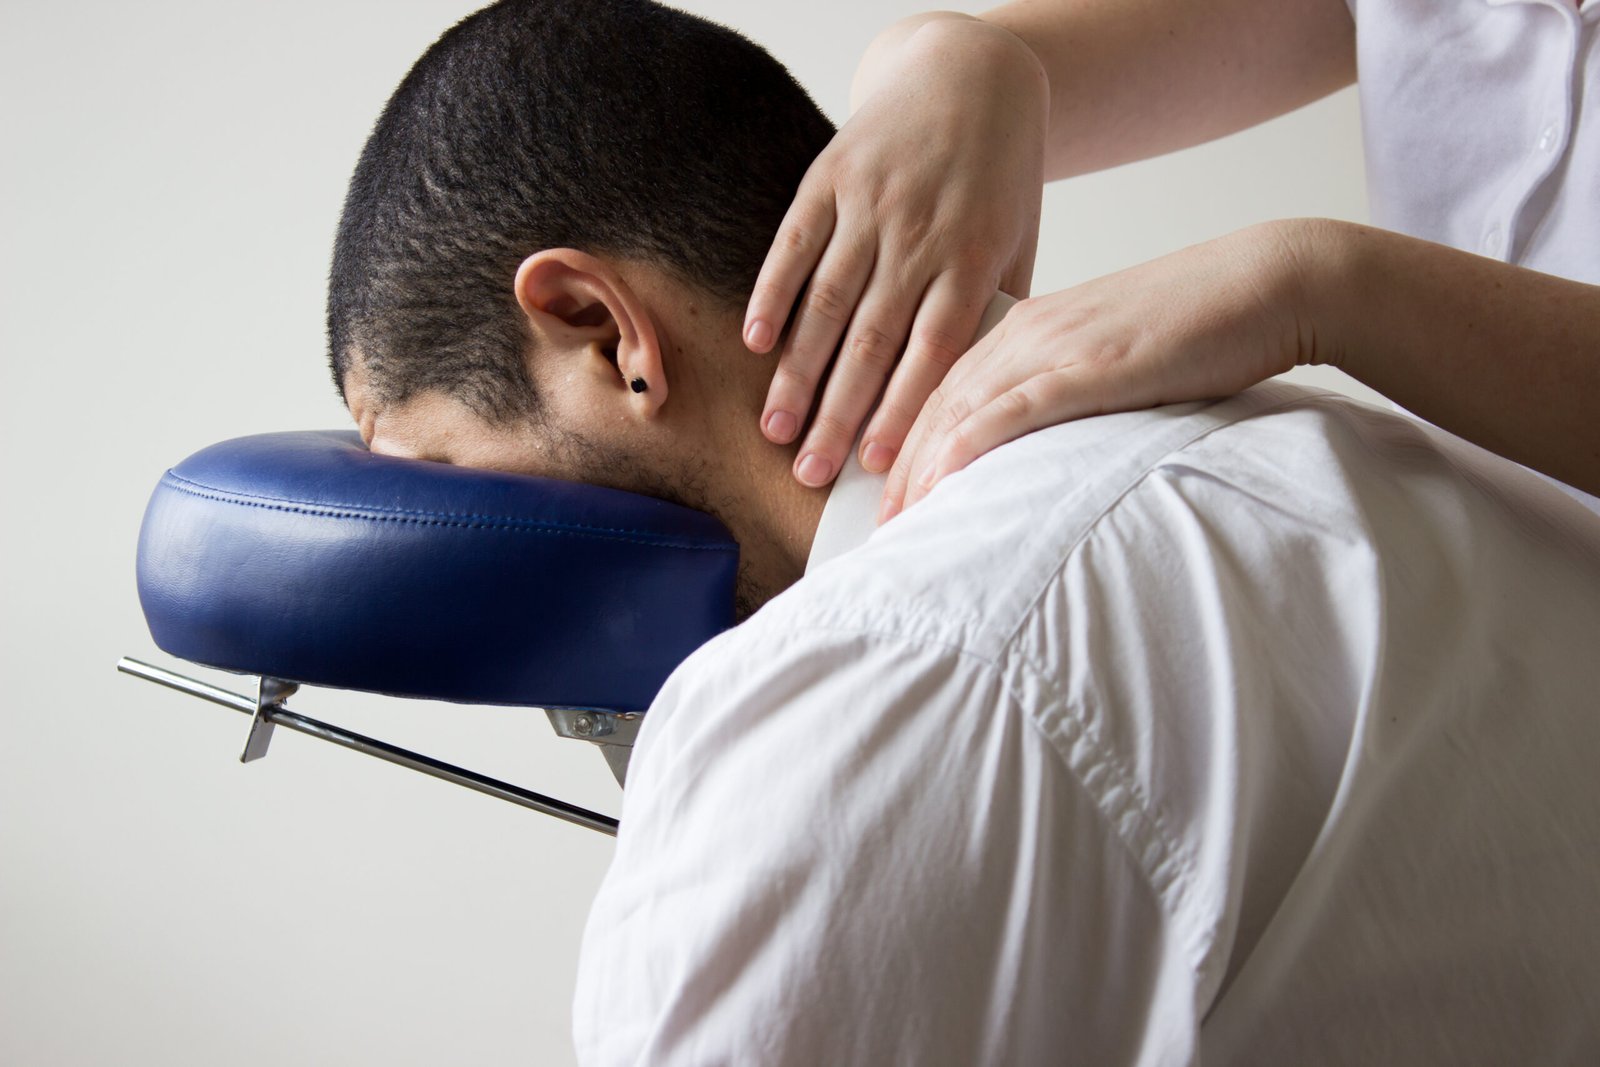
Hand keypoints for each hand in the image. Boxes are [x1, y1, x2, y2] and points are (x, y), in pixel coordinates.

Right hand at [744, 14, 1046, 486]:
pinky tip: (756, 343)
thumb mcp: (1016, 241)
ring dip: (798, 372)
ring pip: (828, 303)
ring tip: (774, 429)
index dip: (902, 411)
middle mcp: (919, 236)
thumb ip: (997, 312)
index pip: (932, 353)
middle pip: (872, 341)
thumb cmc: (999, 176)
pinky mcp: (831, 176)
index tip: (876, 466)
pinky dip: (772, 293)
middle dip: (838, 414)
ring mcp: (871, 205)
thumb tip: (976, 398)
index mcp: (972, 259)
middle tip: (808, 473)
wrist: (970, 75)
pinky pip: (795, 244)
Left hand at [882, 222, 1314, 519]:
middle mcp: (1028, 331)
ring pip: (964, 407)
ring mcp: (1057, 346)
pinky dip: (973, 441)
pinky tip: (943, 475)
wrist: (1263, 284)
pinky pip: (1016, 407)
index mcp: (1029, 325)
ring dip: (923, 466)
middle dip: (901, 465)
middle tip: (876, 523)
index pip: (947, 389)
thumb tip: (1043, 438)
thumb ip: (1069, 386)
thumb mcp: (1114, 355)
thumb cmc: (1197, 326)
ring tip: (897, 520)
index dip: (908, 441)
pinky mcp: (1093, 366)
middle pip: (940, 403)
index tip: (886, 492)